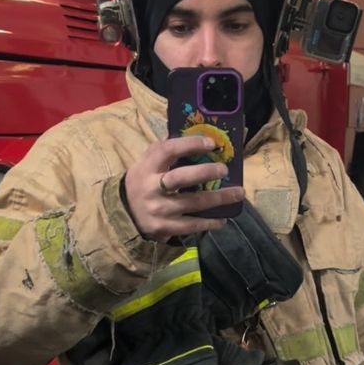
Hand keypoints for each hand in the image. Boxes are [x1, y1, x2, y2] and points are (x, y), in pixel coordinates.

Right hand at [123, 136, 244, 240]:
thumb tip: (197, 136)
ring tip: (238, 193)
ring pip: (193, 203)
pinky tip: (223, 219)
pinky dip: (210, 222)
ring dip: (219, 198)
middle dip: (205, 172)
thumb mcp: (147, 163)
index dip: (190, 145)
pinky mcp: (164, 227)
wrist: (125, 213)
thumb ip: (165, 150)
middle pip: (181, 178)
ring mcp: (159, 210)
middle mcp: (151, 188)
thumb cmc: (144, 182)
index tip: (211, 143)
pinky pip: (192, 225)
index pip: (168, 151)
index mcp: (147, 167)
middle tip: (225, 169)